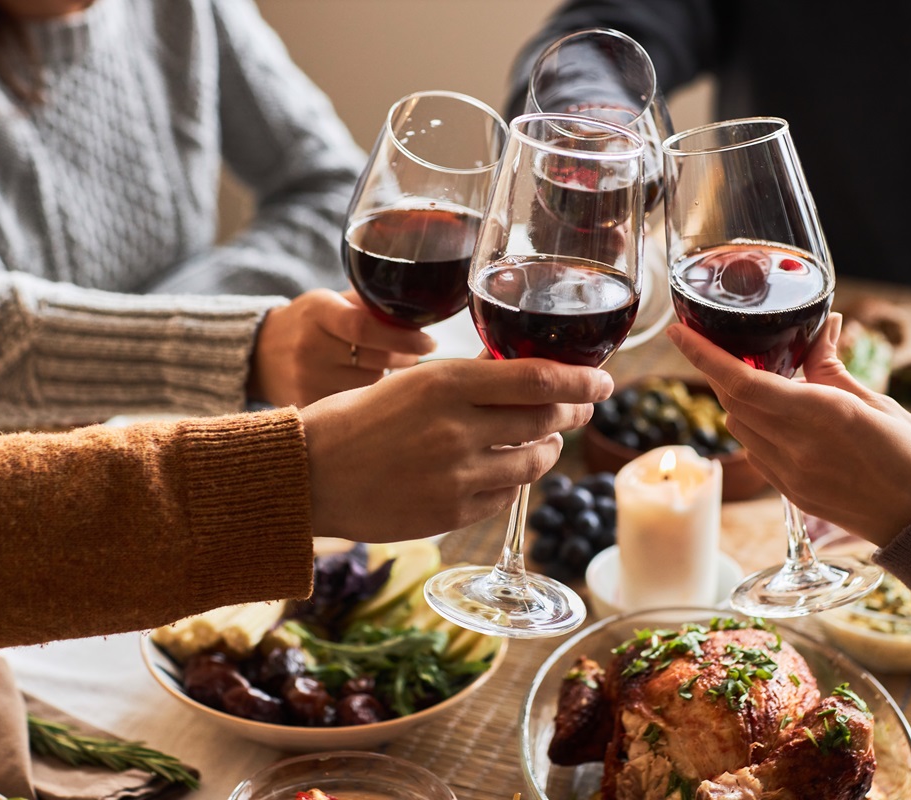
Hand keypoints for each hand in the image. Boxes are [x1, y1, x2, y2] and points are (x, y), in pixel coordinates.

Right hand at [248, 289, 435, 405]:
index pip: (364, 326)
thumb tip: (418, 313)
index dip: (402, 336)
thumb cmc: (307, 323)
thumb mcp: (330, 302)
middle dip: (404, 357)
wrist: (258, 354)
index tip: (430, 341)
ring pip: (368, 384)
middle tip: (416, 353)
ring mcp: (305, 378)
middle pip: (373, 358)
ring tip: (388, 367)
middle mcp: (308, 346)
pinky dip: (367, 396)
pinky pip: (352, 403)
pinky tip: (366, 385)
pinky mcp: (306, 403)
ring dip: (387, 377)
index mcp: (317, 312)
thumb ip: (368, 305)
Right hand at [300, 357, 613, 541]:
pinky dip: (514, 481)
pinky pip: (506, 496)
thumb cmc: (354, 419)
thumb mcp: (410, 381)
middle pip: (545, 420)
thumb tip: (526, 379)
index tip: (603, 380)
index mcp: (445, 383)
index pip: (536, 378)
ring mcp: (457, 476)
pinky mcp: (452, 513)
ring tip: (547, 441)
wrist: (307, 476)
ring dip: (548, 449)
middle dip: (571, 414)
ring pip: (534, 462)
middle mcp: (457, 428)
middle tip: (580, 410)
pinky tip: (504, 470)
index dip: (580, 379)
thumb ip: (466, 382)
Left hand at [667, 314, 910, 546]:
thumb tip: (815, 333)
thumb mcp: (878, 402)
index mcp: (820, 415)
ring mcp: (790, 475)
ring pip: (740, 427)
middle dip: (726, 372)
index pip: (741, 381)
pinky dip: (757, 429)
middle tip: (737, 348)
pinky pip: (756, 453)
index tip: (678, 333)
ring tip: (769, 381)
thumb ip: (831, 370)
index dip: (703, 356)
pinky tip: (783, 419)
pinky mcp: (792, 494)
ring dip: (742, 401)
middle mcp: (796, 447)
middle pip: (733, 401)